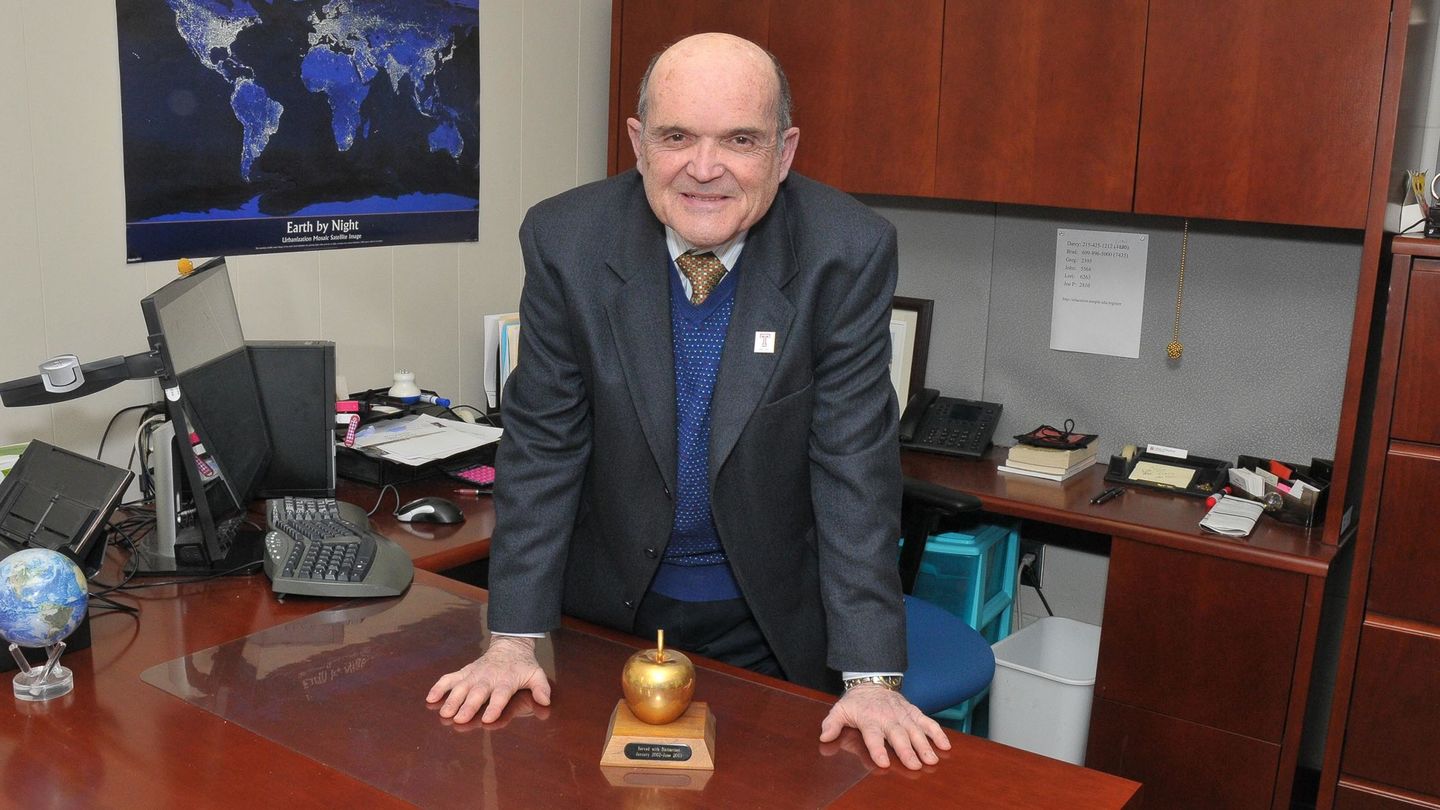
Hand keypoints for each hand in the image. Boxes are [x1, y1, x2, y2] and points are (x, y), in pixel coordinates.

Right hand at [425, 635, 550, 723]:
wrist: (509, 645)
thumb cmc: (522, 665)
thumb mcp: (536, 674)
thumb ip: (541, 688)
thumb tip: (545, 700)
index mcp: (506, 681)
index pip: (500, 695)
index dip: (494, 706)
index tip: (487, 718)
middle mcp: (488, 678)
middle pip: (477, 693)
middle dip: (468, 706)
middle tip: (459, 719)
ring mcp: (474, 674)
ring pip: (461, 687)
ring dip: (452, 700)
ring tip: (444, 713)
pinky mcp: (465, 672)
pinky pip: (450, 678)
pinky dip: (439, 687)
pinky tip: (430, 698)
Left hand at [818, 685, 949, 769]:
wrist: (872, 682)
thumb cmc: (856, 702)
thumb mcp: (839, 710)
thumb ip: (832, 724)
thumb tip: (824, 737)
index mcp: (869, 720)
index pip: (873, 736)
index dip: (877, 749)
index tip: (883, 763)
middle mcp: (888, 718)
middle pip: (898, 735)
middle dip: (907, 750)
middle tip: (916, 764)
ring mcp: (903, 715)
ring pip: (915, 730)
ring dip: (925, 745)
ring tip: (932, 759)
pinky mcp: (913, 712)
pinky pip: (927, 722)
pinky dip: (937, 732)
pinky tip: (945, 745)